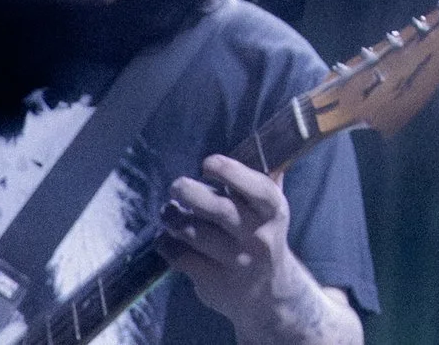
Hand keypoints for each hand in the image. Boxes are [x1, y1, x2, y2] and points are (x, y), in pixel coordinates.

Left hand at [160, 156, 355, 344]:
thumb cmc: (263, 237)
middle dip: (192, 194)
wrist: (270, 294)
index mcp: (274, 212)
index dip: (231, 172)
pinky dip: (168, 245)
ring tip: (167, 212)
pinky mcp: (216, 284)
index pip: (256, 189)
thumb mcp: (271, 211)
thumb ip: (265, 179)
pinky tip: (165, 239)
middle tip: (176, 186)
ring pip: (196, 234)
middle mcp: (258, 238)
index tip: (207, 163)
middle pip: (221, 211)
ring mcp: (237, 263)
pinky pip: (184, 259)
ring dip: (174, 219)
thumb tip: (256, 144)